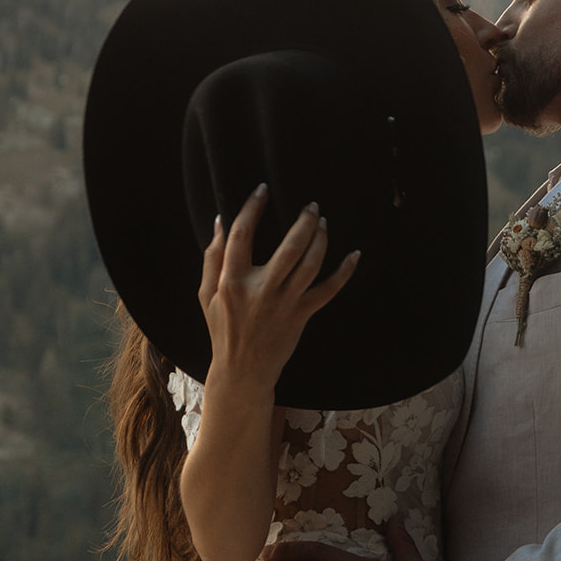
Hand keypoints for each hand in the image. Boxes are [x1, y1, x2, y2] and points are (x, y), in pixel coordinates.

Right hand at [199, 187, 359, 391]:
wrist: (242, 371)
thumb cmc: (223, 328)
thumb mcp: (206, 294)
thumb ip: (212, 257)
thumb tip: (221, 221)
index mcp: (231, 282)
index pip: (242, 236)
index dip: (252, 208)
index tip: (263, 190)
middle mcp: (260, 291)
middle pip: (289, 248)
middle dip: (303, 221)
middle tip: (311, 205)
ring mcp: (283, 304)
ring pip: (310, 264)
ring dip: (321, 239)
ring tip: (323, 222)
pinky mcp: (301, 315)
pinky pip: (328, 291)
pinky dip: (344, 273)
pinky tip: (354, 256)